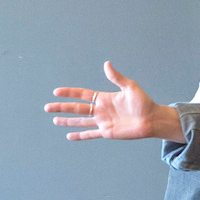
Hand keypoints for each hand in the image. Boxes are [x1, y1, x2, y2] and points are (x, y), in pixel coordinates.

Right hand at [45, 61, 182, 142]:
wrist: (152, 119)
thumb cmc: (143, 103)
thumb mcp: (130, 87)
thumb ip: (117, 77)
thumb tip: (106, 64)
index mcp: (105, 98)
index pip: (83, 95)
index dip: (70, 93)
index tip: (56, 92)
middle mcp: (101, 110)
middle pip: (77, 108)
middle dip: (62, 107)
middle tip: (47, 107)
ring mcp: (103, 122)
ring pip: (80, 121)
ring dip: (67, 121)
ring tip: (54, 120)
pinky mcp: (106, 132)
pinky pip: (90, 134)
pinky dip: (80, 135)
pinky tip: (69, 136)